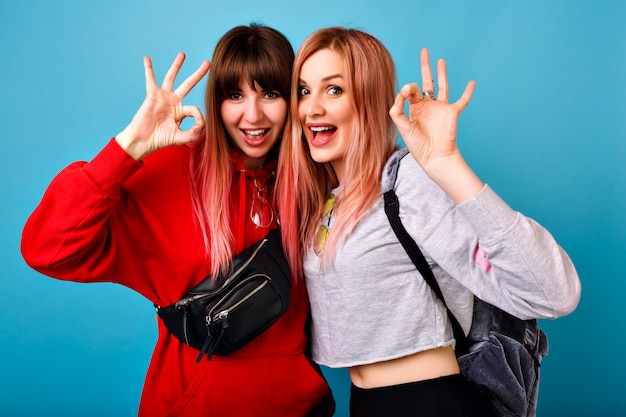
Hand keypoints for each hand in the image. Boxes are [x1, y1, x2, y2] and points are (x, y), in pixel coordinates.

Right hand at [116, 52, 209, 159]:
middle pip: (188, 84)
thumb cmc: (160, 140)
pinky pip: (150, 80)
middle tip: (208, 63)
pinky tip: (147, 58)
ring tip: (183, 54)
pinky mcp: (152, 96)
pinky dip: (148, 69)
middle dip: (198, 74)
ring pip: (171, 78)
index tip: (198, 127)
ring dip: (177, 65)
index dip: (199, 118)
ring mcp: (163, 97)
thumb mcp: (181, 138)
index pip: (195, 109)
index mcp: (181, 111)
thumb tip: (202, 125)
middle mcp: (173, 102)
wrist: (143, 141)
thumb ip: (194, 134)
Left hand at [389, 48, 481, 202]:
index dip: (406, 89)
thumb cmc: (418, 146)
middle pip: (426, 82)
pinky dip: (468, 92)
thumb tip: (399, 95)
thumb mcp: (403, 128)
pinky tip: (472, 83)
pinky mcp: (452, 113)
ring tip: (440, 60)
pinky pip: (462, 101)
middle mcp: (428, 106)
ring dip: (441, 73)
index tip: (404, 95)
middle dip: (425, 67)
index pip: (410, 91)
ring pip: (442, 86)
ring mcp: (441, 108)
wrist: (434, 157)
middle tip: (424, 51)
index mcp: (415, 109)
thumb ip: (397, 111)